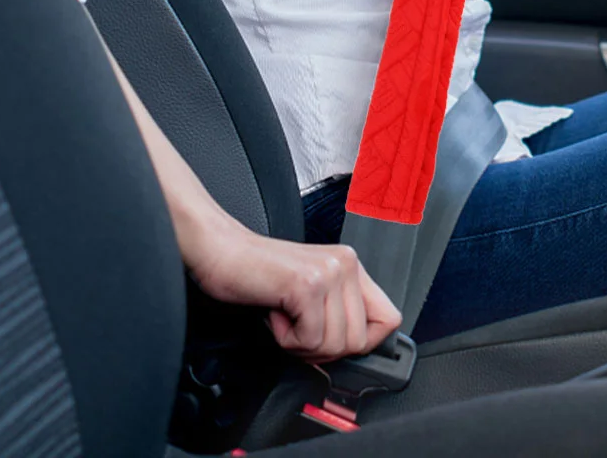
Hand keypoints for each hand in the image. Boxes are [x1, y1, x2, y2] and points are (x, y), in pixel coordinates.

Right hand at [185, 210, 401, 361]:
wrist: (218, 250)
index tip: (329, 337)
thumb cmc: (256, 275)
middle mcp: (345, 263)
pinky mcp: (306, 285)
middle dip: (322, 347)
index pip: (389, 319)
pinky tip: (273, 312)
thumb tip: (363, 355)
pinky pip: (310, 341)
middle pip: (360, 342)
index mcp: (349, 264)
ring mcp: (328, 272)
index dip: (361, 343)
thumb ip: (338, 312)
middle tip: (294, 323)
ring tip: (282, 313)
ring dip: (301, 343)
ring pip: (336, 345)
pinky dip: (286, 339)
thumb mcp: (310, 291)